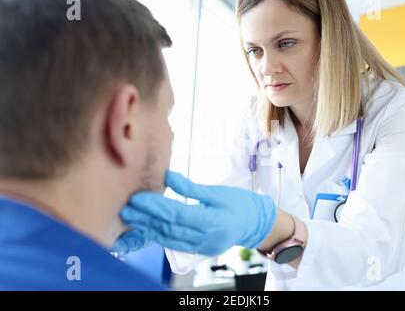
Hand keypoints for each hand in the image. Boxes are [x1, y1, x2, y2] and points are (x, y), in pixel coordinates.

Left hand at [112, 171, 276, 255]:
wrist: (256, 224)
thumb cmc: (239, 204)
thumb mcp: (217, 192)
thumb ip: (191, 187)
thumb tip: (167, 176)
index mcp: (212, 221)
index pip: (177, 215)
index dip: (156, 207)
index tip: (137, 199)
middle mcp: (205, 237)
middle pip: (170, 228)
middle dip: (146, 219)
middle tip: (126, 209)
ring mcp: (202, 246)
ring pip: (170, 239)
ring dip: (149, 228)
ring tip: (131, 219)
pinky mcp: (199, 249)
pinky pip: (175, 243)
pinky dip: (159, 236)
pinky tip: (146, 228)